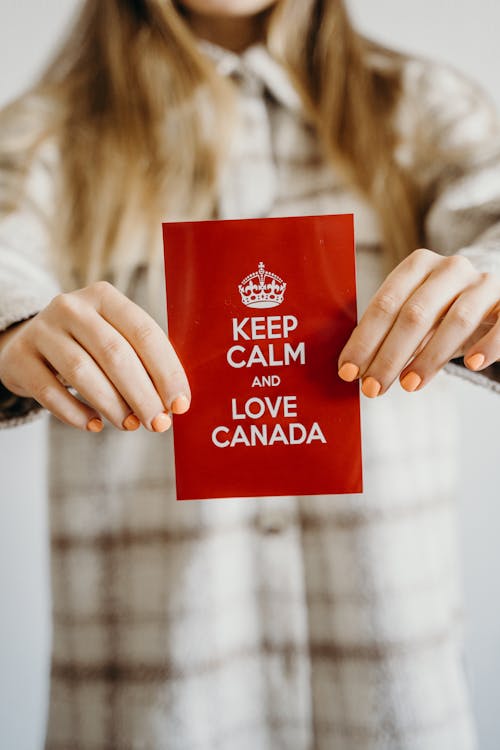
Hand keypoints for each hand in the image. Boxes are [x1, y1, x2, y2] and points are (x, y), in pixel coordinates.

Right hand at [0, 281, 189, 430]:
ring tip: (130, 425)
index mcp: (105, 297)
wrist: (29, 342)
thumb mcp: (114, 335)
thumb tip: (175, 401)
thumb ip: (143, 360)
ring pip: (82, 372)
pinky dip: (75, 413)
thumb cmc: (87, 344)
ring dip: (112, 405)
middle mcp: (71, 307)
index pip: (144, 332)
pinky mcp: (20, 358)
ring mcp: (42, 330)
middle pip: (115, 353)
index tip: (180, 404)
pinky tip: (94, 425)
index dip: (166, 371)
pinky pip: (49, 392)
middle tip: (158, 423)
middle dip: (142, 394)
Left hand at [337, 248, 499, 396]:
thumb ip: (387, 335)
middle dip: (389, 355)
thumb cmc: (444, 313)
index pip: (385, 303)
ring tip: (409, 385)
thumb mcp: (414, 317)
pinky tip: (472, 364)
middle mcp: (451, 268)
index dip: (364, 340)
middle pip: (415, 313)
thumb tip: (353, 370)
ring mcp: (483, 283)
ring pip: (456, 320)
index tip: (348, 372)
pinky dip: (488, 345)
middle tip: (373, 387)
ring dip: (429, 357)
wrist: (493, 301)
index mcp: (418, 265)